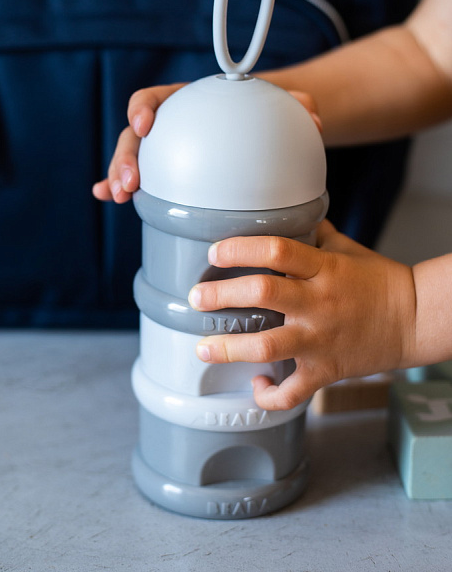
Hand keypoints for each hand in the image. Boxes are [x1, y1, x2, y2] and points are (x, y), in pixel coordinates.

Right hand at [92, 82, 320, 202]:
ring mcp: (164, 148)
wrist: (263, 125)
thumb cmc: (267, 111)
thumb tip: (313, 119)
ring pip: (133, 159)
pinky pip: (142, 180)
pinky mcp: (167, 171)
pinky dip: (119, 186)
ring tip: (117, 197)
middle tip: (128, 182)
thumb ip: (296, 105)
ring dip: (117, 176)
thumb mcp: (282, 105)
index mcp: (187, 100)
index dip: (143, 107)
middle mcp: (169, 123)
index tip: (144, 123)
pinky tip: (107, 199)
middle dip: (124, 156)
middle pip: (135, 135)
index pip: (156, 97)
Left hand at [189, 221, 416, 410]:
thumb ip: (313, 234)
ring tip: (203, 347)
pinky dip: (269, 394)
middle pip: (262, 294)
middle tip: (196, 298)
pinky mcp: (325, 370)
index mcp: (323, 268)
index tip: (215, 253)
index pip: (276, 250)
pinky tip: (255, 384)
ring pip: (267, 346)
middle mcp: (318, 303)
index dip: (240, 249)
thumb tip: (287, 216)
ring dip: (229, 348)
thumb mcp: (346, 249)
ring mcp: (320, 339)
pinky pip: (292, 392)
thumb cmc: (379, 281)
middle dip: (220, 295)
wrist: (414, 320)